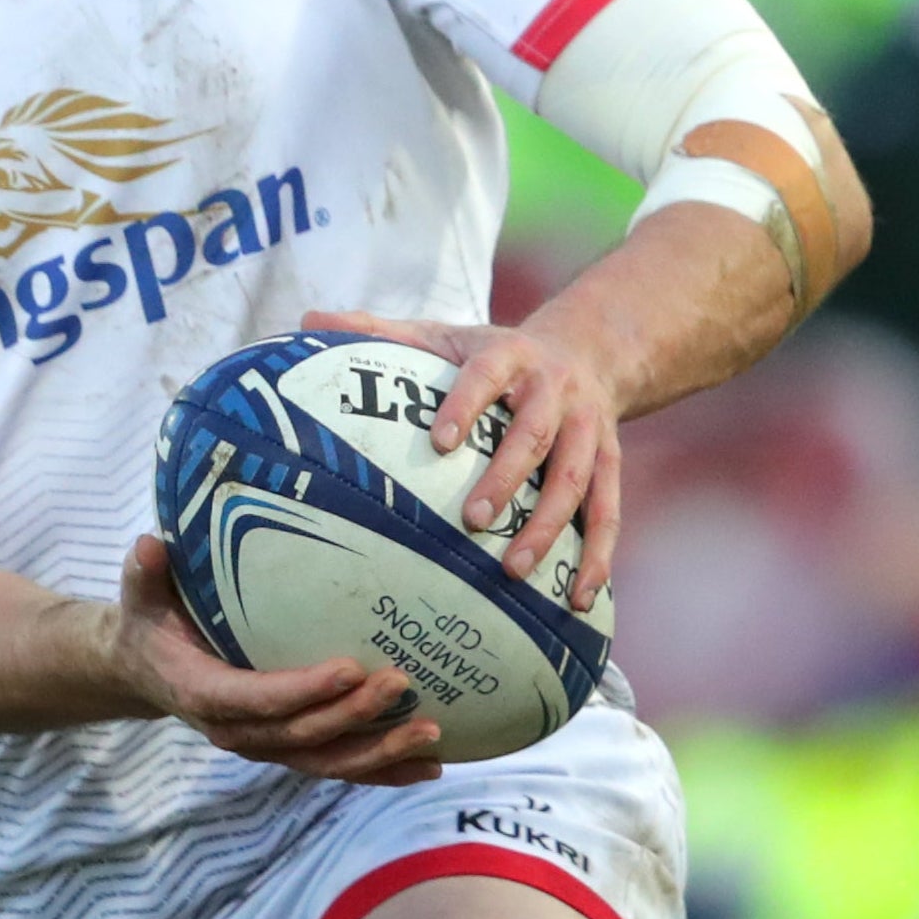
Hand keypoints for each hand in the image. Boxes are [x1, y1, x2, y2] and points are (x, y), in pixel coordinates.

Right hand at [113, 536, 441, 784]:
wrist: (148, 668)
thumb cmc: (153, 623)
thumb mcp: (140, 595)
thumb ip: (145, 574)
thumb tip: (149, 547)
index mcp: (205, 694)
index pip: (258, 699)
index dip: (304, 690)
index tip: (350, 667)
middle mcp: (239, 731)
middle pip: (304, 734)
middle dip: (355, 715)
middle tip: (401, 683)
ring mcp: (268, 746)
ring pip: (328, 761)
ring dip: (380, 752)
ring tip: (430, 733)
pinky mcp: (290, 749)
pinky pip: (338, 766)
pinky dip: (383, 769)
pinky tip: (429, 764)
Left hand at [303, 309, 621, 611]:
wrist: (588, 350)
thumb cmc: (495, 354)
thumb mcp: (444, 334)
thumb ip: (380, 331)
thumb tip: (308, 319)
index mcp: (510, 356)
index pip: (486, 375)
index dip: (465, 405)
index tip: (438, 442)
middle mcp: (555, 390)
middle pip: (535, 434)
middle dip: (507, 477)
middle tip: (472, 518)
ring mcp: (588, 428)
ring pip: (576, 479)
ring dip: (549, 525)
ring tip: (514, 570)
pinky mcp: (610, 462)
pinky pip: (607, 512)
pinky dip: (597, 557)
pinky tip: (578, 599)